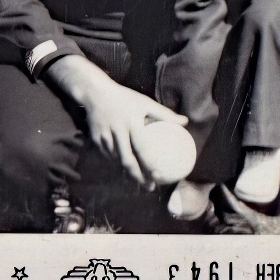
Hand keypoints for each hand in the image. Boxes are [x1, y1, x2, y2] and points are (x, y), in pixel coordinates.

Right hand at [44, 55, 187, 187]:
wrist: (95, 93)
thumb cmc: (125, 98)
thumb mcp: (146, 103)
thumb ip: (165, 114)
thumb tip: (185, 122)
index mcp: (131, 122)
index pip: (141, 148)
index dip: (148, 165)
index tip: (158, 176)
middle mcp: (116, 131)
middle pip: (126, 160)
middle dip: (138, 177)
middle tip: (149, 187)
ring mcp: (103, 136)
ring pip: (116, 160)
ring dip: (127, 172)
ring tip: (140, 181)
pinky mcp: (94, 139)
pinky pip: (107, 155)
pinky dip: (117, 164)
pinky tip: (125, 169)